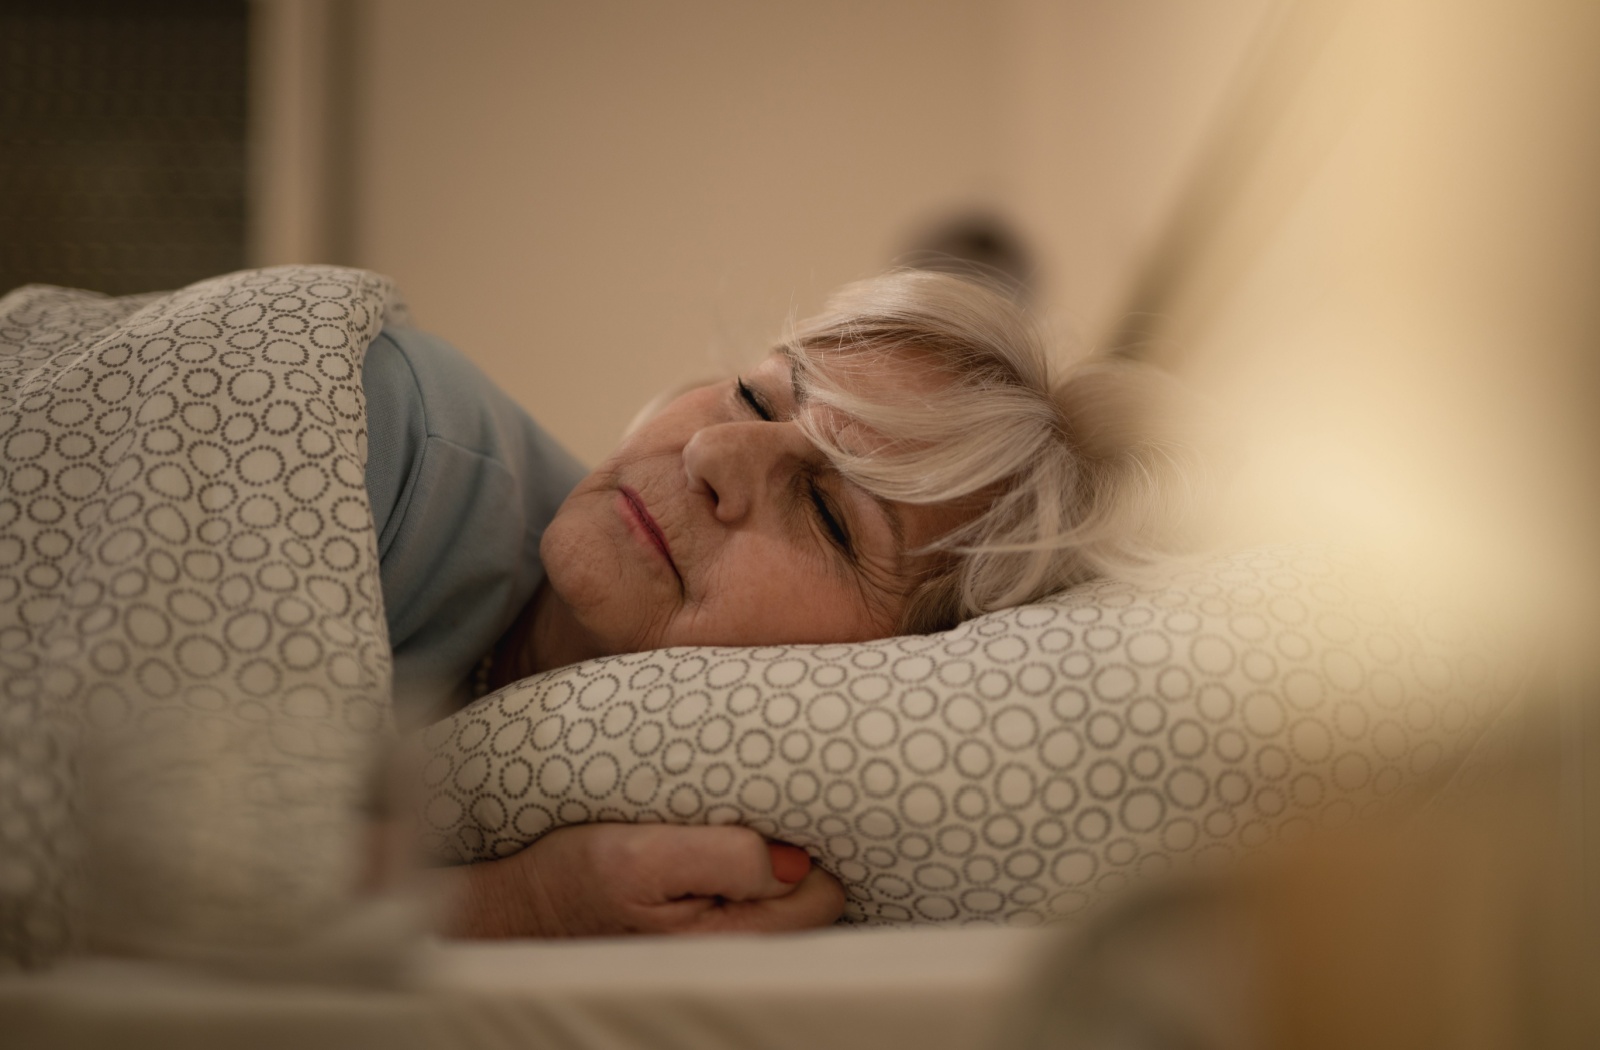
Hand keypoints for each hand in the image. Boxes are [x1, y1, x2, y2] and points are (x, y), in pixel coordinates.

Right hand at [432, 823, 845, 937]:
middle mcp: (740, 950)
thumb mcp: (641, 856)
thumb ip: (726, 857)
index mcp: (732, 937)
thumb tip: (797, 860)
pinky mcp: (713, 931)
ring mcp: (729, 944)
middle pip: (818, 894)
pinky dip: (750, 866)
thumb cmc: (575, 878)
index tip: (774, 808)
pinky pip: (762, 897)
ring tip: (727, 824)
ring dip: (770, 854)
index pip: (823, 890)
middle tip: (747, 811)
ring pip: (791, 895)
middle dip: (794, 847)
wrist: (521, 908)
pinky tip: (717, 844)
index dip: (805, 842)